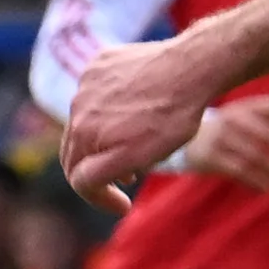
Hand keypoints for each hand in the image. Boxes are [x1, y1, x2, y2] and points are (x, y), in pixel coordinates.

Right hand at [63, 35, 218, 209]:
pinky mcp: (102, 62)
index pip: (77, 178)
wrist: (192, 68)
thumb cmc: (170, 118)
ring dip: (106, 138)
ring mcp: (88, 81)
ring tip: (137, 143)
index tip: (124, 206)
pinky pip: (98, 93)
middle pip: (77, 149)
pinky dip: (112, 109)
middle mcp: (77, 106)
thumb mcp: (135, 158)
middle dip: (99, 170)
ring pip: (88, 121)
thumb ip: (97, 175)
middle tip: (128, 179)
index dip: (100, 198)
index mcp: (81, 132)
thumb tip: (79, 181)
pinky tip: (137, 111)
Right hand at [179, 93, 268, 194]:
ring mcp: (219, 138)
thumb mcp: (238, 116)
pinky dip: (256, 182)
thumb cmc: (219, 128)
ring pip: (255, 158)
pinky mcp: (209, 157)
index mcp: (243, 107)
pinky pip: (238, 171)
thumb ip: (266, 119)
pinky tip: (268, 190)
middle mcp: (233, 119)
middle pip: (267, 135)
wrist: (174, 136)